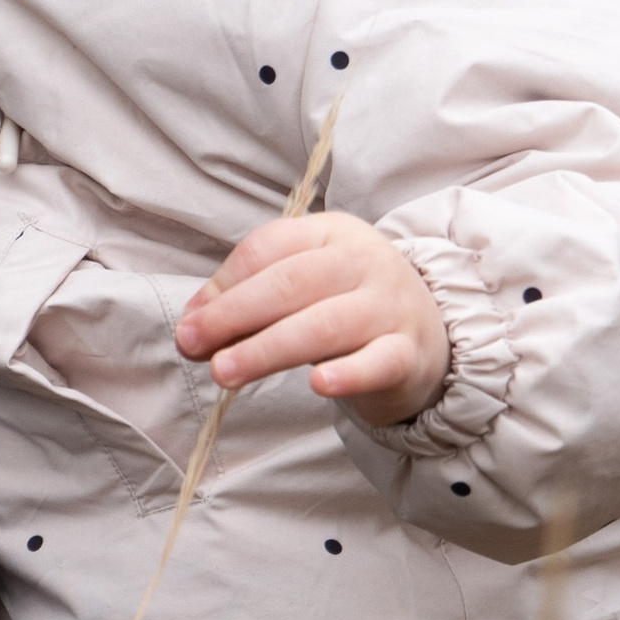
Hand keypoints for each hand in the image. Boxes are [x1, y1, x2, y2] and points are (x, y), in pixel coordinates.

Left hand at [175, 211, 448, 425]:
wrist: (429, 335)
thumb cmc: (347, 306)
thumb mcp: (301, 288)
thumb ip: (247, 299)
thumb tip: (192, 326)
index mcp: (332, 233)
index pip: (269, 248)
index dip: (223, 285)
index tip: (190, 324)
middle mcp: (364, 262)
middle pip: (291, 283)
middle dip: (233, 314)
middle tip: (192, 346)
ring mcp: (389, 306)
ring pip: (324, 324)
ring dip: (267, 349)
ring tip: (225, 372)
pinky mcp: (409, 353)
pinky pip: (379, 362)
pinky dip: (349, 374)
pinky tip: (319, 386)